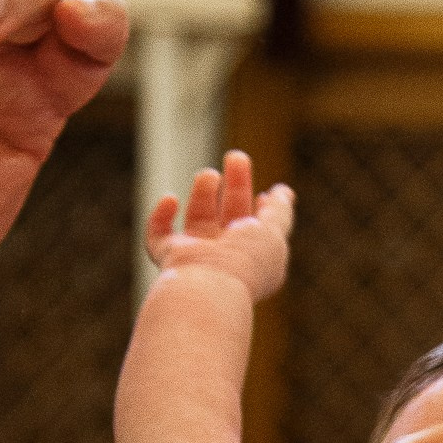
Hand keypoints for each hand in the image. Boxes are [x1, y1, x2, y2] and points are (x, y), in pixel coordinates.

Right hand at [145, 151, 293, 302]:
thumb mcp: (272, 233)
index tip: (264, 193)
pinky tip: (171, 200)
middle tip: (236, 156)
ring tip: (209, 175)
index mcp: (252, 257)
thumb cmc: (244, 261)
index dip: (260, 208)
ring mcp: (195, 257)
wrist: (208, 285)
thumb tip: (284, 192)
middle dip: (236, 184)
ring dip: (203, 191)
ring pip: (198, 218)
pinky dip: (160, 215)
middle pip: (229, 214)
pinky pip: (158, 234)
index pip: (256, 228)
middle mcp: (224, 257)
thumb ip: (279, 212)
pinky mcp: (169, 257)